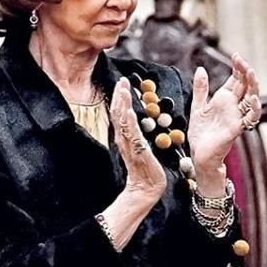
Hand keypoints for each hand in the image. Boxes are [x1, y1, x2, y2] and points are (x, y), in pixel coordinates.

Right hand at [110, 77, 165, 202]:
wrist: (147, 187)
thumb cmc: (148, 168)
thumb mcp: (143, 147)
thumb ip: (139, 135)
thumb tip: (139, 124)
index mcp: (127, 137)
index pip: (121, 113)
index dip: (121, 97)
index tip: (123, 83)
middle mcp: (125, 139)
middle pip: (119, 113)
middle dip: (120, 95)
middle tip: (122, 79)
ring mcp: (130, 144)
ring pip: (123, 120)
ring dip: (123, 103)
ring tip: (123, 89)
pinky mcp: (138, 151)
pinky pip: (132, 134)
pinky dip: (129, 122)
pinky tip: (129, 111)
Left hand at [187, 53, 261, 168]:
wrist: (199, 154)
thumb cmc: (201, 134)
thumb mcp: (197, 106)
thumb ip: (201, 88)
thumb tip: (201, 69)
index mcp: (225, 100)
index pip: (236, 80)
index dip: (237, 68)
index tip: (236, 56)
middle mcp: (233, 107)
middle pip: (245, 86)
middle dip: (245, 72)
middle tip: (242, 61)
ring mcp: (237, 117)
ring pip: (251, 99)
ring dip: (253, 86)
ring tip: (250, 73)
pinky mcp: (237, 128)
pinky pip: (250, 118)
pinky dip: (254, 109)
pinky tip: (252, 98)